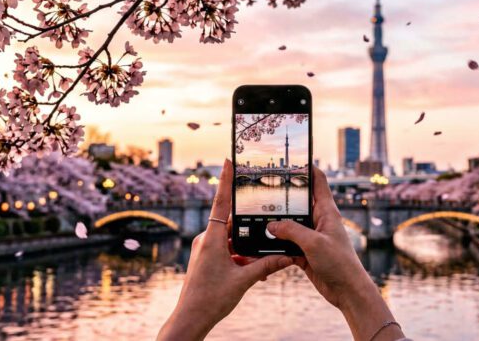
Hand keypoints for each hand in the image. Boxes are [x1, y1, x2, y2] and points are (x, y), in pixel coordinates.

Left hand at [157, 159, 292, 340]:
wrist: (190, 319)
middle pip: (232, 223)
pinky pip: (226, 250)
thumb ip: (266, 265)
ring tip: (263, 261)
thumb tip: (288, 255)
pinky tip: (253, 268)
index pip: (221, 202)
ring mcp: (205, 249)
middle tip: (267, 221)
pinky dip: (240, 256)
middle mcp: (206, 239)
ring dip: (247, 247)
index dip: (227, 180)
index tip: (229, 160)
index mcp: (212, 238)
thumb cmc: (212, 299)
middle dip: (251, 227)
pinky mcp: (205, 259)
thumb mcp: (244, 280)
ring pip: (231, 239)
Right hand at [267, 167, 405, 340]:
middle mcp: (319, 220)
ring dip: (276, 220)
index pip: (318, 180)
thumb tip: (271, 224)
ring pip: (290, 222)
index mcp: (327, 211)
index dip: (306, 167)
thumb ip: (291, 231)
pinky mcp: (305, 251)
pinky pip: (286, 241)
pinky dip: (276, 241)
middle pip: (299, 200)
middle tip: (264, 184)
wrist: (347, 292)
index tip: (290, 158)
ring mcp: (311, 235)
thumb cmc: (340, 264)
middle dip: (283, 193)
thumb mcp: (314, 244)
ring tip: (257, 211)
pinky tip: (261, 239)